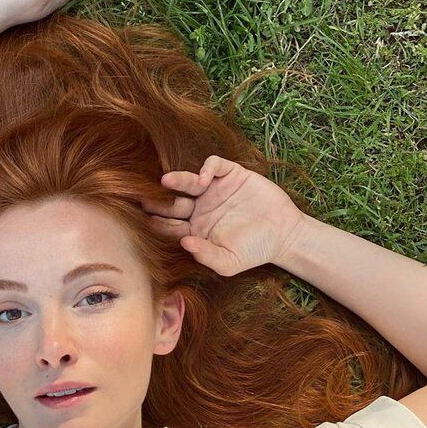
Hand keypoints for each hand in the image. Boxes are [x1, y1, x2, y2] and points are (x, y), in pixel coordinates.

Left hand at [140, 155, 307, 275]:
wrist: (283, 234)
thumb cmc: (254, 251)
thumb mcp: (229, 262)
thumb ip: (207, 255)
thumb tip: (185, 243)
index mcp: (195, 230)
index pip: (170, 226)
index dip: (158, 223)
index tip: (147, 222)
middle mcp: (200, 210)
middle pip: (173, 203)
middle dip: (159, 201)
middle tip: (143, 198)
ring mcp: (214, 191)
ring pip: (189, 182)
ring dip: (177, 180)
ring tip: (167, 181)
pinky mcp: (231, 175)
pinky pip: (214, 165)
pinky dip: (208, 168)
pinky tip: (206, 178)